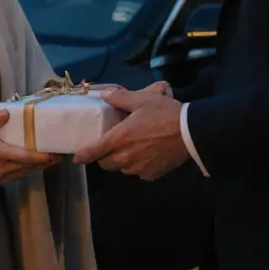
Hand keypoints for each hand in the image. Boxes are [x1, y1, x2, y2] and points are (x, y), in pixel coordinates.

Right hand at [0, 109, 57, 185]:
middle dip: (46, 161)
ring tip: (53, 157)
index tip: (57, 154)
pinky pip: (18, 174)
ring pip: (25, 172)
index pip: (26, 157)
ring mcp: (0, 175)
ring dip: (39, 166)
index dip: (43, 157)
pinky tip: (35, 161)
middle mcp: (1, 167)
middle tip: (61, 153)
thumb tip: (9, 112)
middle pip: (29, 167)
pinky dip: (28, 168)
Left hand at [73, 84, 188, 180]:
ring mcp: (138, 168)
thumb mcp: (142, 99)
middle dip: (104, 156)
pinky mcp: (152, 175)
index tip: (77, 157)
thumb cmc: (164, 113)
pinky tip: (148, 154)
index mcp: (119, 138)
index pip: (93, 152)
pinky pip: (139, 172)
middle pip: (106, 164)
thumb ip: (120, 98)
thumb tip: (104, 94)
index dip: (82, 155)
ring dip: (122, 161)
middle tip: (111, 145)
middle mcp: (125, 157)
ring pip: (122, 168)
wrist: (190, 132)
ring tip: (132, 148)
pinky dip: (139, 165)